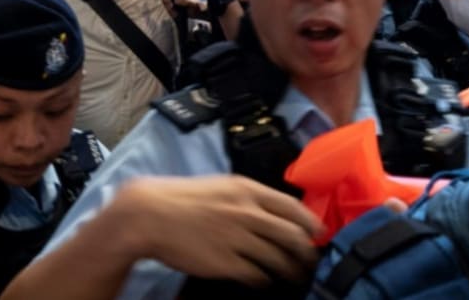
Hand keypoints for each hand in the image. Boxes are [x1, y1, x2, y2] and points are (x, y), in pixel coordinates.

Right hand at [116, 175, 321, 285]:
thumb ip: (246, 197)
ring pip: (278, 258)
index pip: (292, 207)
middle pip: (292, 236)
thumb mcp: (219, 186)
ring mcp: (237, 239)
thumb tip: (270, 211)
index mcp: (246, 190)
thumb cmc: (180, 198)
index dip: (311, 223)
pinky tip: (266, 281)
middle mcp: (246, 213)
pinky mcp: (226, 263)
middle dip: (307, 251)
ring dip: (291, 270)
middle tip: (312, 259)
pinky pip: (257, 275)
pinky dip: (265, 280)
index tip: (319, 232)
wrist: (148, 215)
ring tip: (296, 276)